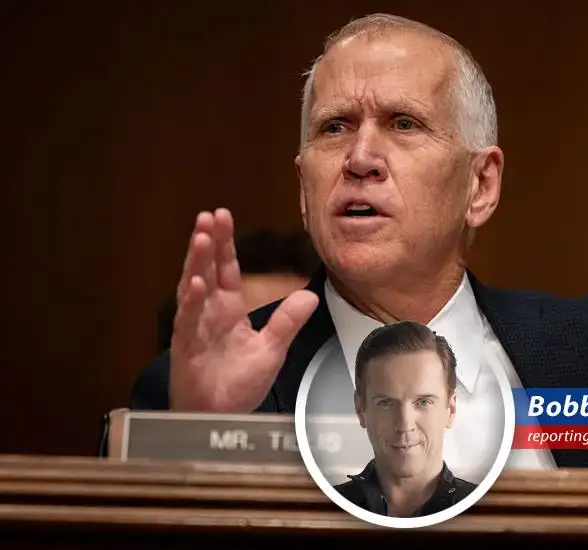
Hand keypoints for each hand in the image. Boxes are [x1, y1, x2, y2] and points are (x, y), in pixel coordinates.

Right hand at [169, 208, 317, 411]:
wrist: (222, 417)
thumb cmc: (238, 385)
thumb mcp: (272, 349)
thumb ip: (287, 321)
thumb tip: (310, 297)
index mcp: (228, 311)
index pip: (227, 270)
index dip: (225, 244)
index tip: (223, 217)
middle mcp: (209, 314)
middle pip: (207, 270)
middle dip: (208, 243)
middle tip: (210, 216)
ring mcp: (195, 328)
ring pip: (193, 288)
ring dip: (195, 263)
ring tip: (200, 237)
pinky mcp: (186, 347)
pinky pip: (188, 320)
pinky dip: (192, 302)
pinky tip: (196, 283)